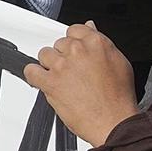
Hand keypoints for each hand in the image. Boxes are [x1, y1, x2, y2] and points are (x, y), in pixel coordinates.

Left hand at [22, 22, 138, 147]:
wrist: (114, 122)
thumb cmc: (119, 98)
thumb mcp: (120, 63)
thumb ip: (102, 44)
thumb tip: (92, 28)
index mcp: (96, 43)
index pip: (74, 29)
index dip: (73, 42)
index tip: (74, 51)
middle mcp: (77, 51)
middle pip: (59, 43)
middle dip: (64, 56)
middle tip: (73, 71)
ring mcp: (62, 66)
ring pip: (45, 54)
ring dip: (50, 65)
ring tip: (61, 78)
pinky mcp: (51, 83)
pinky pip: (31, 71)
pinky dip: (34, 75)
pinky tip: (41, 80)